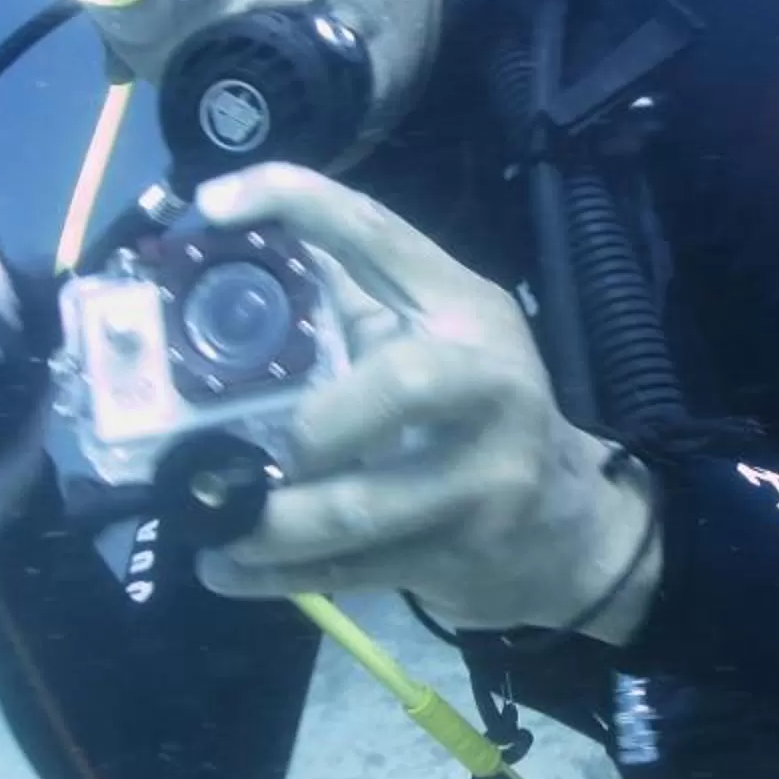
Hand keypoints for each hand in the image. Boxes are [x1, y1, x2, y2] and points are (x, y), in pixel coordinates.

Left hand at [187, 165, 660, 641]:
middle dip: (311, 424)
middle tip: (243, 447)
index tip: (210, 207)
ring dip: (266, 520)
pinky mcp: (462, 557)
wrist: (572, 528)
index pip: (380, 232)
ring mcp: (485, 480)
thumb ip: (355, 297)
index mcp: (467, 310)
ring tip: (206, 519)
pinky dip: (273, 576)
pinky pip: (351, 571)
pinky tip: (224, 569)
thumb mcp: (438, 334)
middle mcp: (489, 384)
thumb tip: (229, 258)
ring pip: (361, 506)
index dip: (295, 202)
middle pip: (400, 384)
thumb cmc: (478, 412)